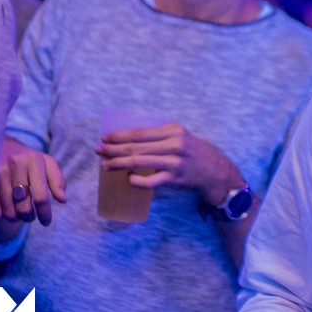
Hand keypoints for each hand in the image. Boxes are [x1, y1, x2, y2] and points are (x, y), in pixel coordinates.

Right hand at [0, 137, 66, 225]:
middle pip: (23, 206)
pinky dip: (1, 214)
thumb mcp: (46, 163)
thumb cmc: (28, 159)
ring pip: (8, 210)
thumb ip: (57, 180)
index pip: (41, 196)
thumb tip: (62, 199)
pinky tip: (5, 209)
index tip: (46, 222)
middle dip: (29, 217)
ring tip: (19, 214)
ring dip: (15, 217)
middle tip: (30, 217)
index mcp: (33, 161)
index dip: (45, 213)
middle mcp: (15, 165)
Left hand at [95, 122, 242, 205]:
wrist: (213, 170)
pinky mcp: (174, 178)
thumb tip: (128, 139)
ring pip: (139, 162)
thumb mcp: (179, 136)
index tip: (105, 138)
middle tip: (98, 151)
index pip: (139, 133)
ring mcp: (174, 162)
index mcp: (172, 130)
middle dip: (114, 149)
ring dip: (119, 164)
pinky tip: (128, 178)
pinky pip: (150, 181)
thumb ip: (158, 136)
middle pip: (136, 147)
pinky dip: (137, 180)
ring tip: (105, 165)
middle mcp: (173, 144)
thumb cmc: (192, 151)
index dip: (119, 136)